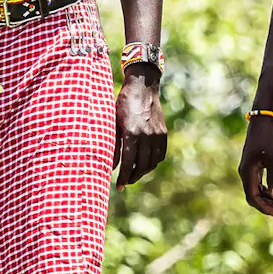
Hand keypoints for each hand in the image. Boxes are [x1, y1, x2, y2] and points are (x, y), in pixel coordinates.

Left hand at [113, 71, 166, 186]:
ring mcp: (157, 134)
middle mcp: (147, 135)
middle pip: (141, 166)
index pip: (128, 163)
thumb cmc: (122, 103)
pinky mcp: (163, 133)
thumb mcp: (113, 122)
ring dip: (143, 172)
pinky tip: (144, 163)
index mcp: (132, 133)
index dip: (123, 177)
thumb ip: (112, 144)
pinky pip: (160, 154)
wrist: (142, 87)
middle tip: (124, 183)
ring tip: (133, 175)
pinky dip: (153, 162)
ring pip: (152, 162)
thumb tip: (109, 165)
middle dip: (132, 178)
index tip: (118, 186)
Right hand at [239, 115, 272, 215]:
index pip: (253, 197)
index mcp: (247, 172)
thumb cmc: (268, 138)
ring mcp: (249, 170)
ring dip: (271, 197)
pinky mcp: (253, 166)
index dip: (264, 207)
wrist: (262, 121)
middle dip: (269, 203)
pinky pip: (259, 184)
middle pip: (254, 196)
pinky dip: (269, 189)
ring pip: (257, 191)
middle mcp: (245, 173)